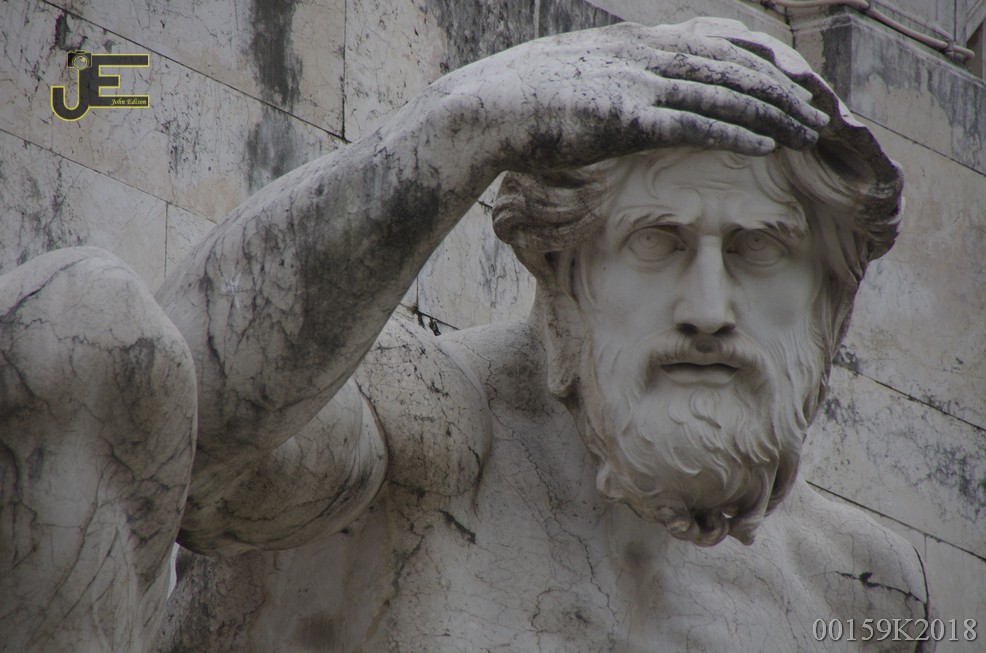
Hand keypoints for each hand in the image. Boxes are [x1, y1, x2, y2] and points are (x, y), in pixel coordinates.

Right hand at [426, 19, 829, 173]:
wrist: (482, 109)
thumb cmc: (521, 99)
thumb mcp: (574, 76)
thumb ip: (612, 78)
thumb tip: (629, 96)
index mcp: (635, 42)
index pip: (717, 40)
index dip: (762, 58)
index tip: (793, 78)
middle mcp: (644, 54)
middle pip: (732, 62)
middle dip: (783, 84)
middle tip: (822, 105)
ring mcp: (636, 83)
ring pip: (723, 92)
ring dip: (773, 111)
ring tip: (810, 129)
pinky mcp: (625, 119)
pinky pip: (693, 125)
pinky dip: (736, 134)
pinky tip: (766, 146)